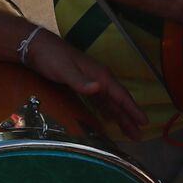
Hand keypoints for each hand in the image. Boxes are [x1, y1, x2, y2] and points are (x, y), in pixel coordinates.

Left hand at [24, 30, 145, 139]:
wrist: (38, 47)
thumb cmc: (52, 58)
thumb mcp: (65, 70)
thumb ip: (82, 81)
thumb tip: (99, 88)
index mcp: (101, 76)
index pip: (121, 96)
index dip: (133, 110)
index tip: (145, 122)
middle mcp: (101, 79)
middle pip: (119, 101)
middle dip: (130, 117)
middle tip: (138, 135)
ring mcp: (94, 82)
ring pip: (111, 102)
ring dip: (121, 116)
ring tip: (129, 131)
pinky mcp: (85, 85)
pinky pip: (102, 102)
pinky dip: (108, 111)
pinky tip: (109, 118)